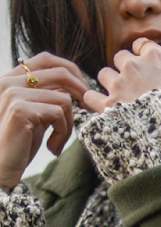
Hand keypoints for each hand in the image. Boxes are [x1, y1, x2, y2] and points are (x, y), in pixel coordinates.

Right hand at [0, 53, 87, 191]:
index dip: (71, 71)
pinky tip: (52, 147)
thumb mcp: (36, 114)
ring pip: (64, 98)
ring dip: (68, 124)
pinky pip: (59, 113)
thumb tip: (73, 87)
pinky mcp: (20, 110)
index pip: (46, 59)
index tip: (83, 90)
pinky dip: (63, 133)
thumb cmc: (19, 143)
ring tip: (58, 141)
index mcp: (10, 78)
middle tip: (85, 110)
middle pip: (60, 73)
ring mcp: (13, 93)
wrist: (1, 168)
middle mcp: (8, 81)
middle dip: (80, 92)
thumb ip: (47, 96)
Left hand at [82, 39, 160, 112]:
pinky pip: (90, 96)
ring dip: (110, 84)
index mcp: (155, 57)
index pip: (140, 44)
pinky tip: (103, 107)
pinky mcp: (108, 104)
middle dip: (125, 70)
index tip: (144, 67)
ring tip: (119, 97)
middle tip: (134, 86)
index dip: (140, 56)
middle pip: (120, 57)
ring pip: (104, 74)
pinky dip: (95, 102)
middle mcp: (134, 66)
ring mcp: (120, 83)